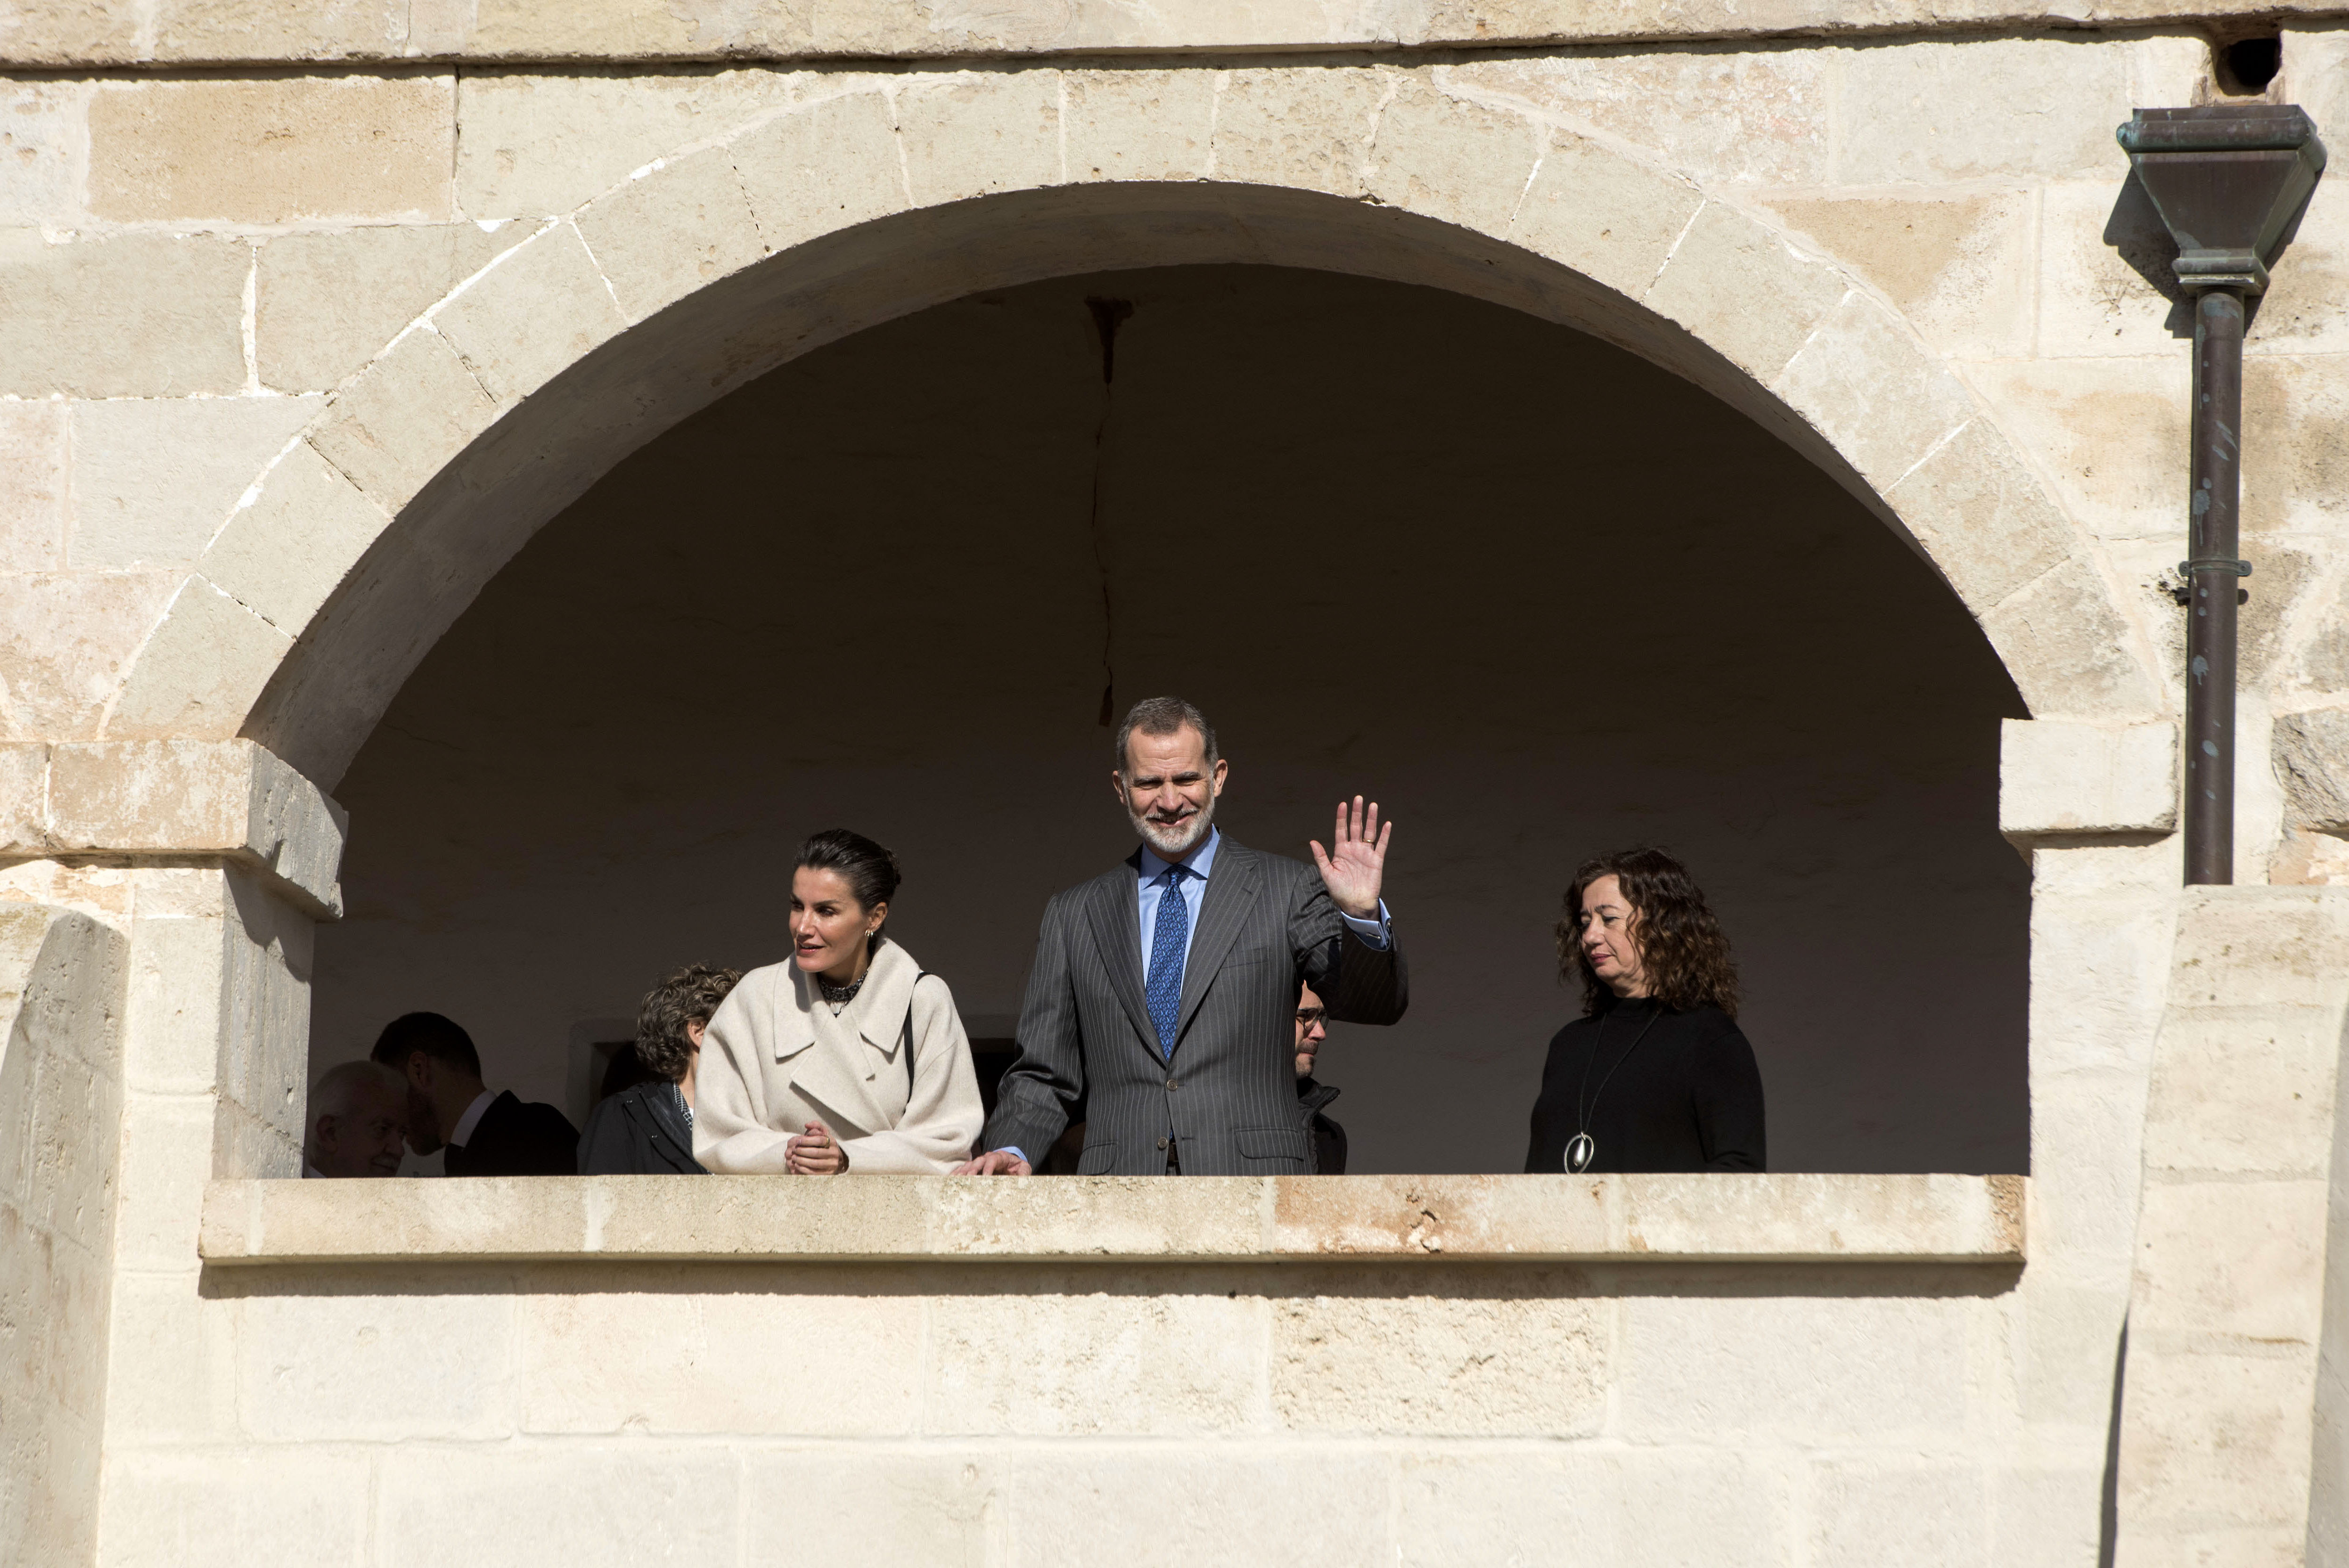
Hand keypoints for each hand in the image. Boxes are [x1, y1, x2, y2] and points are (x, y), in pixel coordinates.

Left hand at [786, 1121, 846, 1174]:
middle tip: (794, 1150)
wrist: (836, 1162)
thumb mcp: (823, 1134)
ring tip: (794, 1157)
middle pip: (816, 1152)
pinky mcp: (828, 1174)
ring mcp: (832, 1164)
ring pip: (815, 1163)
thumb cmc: (825, 1146)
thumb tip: (807, 1125)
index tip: (798, 1141)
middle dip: (802, 1151)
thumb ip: (816, 1126)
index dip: (807, 1140)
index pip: (820, 1140)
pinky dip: (804, 1169)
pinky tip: (797, 1165)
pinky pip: (814, 1173)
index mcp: (832, 1142)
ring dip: (802, 1160)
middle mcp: (834, 1153)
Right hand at [953, 1149, 1032, 1175]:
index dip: (989, 1167)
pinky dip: (957, 1174)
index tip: (986, 1177)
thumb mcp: (1024, 1169)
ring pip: (969, 1165)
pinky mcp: (974, 1168)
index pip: (993, 1159)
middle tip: (969, 1179)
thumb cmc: (1017, 1168)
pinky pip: (964, 1169)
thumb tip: (1022, 1178)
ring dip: (963, 1172)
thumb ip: (1024, 1173)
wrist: (1012, 1165)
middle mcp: (988, 1157)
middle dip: (973, 1169)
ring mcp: (980, 1162)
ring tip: (956, 1180)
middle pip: (979, 1161)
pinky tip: (951, 1179)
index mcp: (1001, 1157)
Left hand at [1309, 795, 1390, 918]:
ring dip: (1371, 819)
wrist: (1355, 904)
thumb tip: (1312, 841)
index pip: (1341, 829)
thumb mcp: (1327, 873)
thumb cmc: (1339, 890)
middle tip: (1358, 798)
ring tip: (1372, 805)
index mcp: (1341, 851)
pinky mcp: (1376, 860)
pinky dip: (1385, 835)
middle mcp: (1354, 849)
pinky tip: (1386, 823)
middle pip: (1355, 827)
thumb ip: (1321, 857)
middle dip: (1357, 813)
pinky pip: (1381, 845)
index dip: (1342, 817)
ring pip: (1369, 832)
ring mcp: (1366, 854)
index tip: (1342, 804)